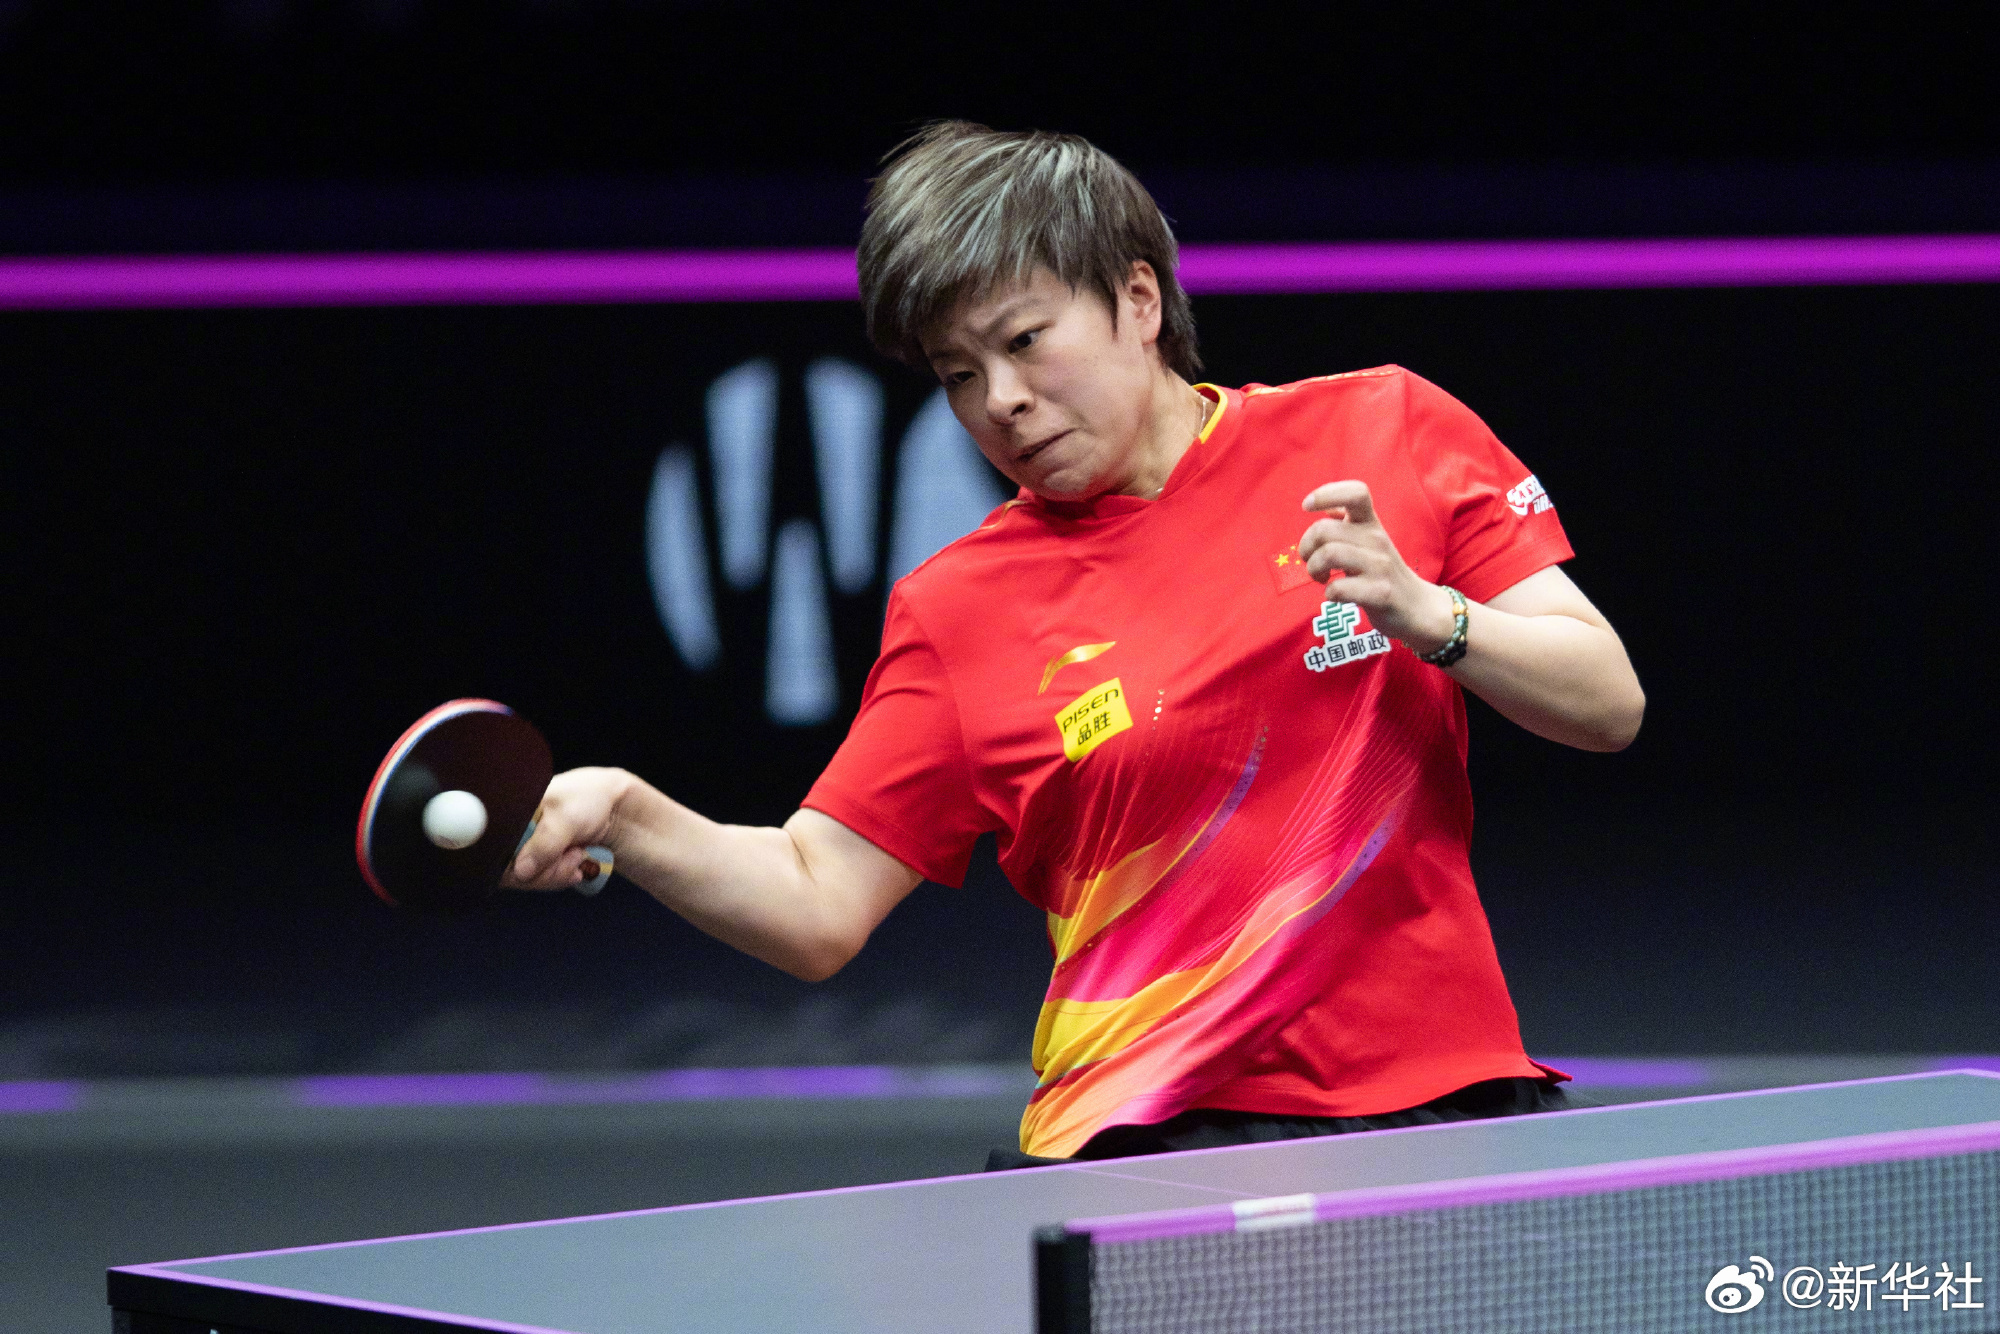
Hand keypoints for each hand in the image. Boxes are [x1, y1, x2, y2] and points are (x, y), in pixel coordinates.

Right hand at [503, 766, 630, 890]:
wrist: (615, 806)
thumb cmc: (589, 798)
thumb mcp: (566, 817)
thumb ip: (544, 844)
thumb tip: (520, 872)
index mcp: (510, 811)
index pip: (493, 848)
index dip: (514, 863)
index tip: (542, 863)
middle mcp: (512, 830)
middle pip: (508, 869)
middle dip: (544, 871)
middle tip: (571, 856)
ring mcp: (526, 845)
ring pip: (526, 878)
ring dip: (556, 873)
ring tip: (578, 854)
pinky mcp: (539, 858)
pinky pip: (540, 879)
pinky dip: (560, 876)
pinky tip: (577, 865)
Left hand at [1299, 481, 1455, 652]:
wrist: (1418, 608)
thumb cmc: (1383, 574)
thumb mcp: (1368, 543)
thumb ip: (1348, 525)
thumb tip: (1328, 508)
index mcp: (1371, 523)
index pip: (1356, 492)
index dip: (1326, 493)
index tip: (1307, 507)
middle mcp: (1376, 539)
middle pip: (1324, 529)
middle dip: (1306, 547)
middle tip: (1312, 562)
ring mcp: (1380, 566)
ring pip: (1329, 554)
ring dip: (1314, 569)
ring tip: (1322, 578)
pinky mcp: (1381, 593)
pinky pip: (1339, 588)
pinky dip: (1330, 594)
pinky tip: (1336, 595)